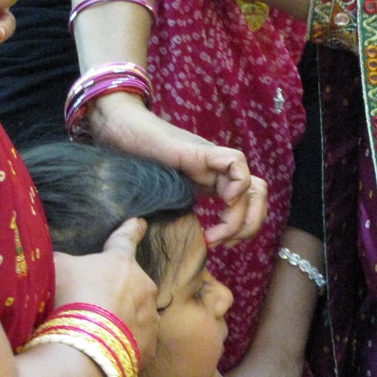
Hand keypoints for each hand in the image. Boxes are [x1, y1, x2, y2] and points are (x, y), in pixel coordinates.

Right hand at [53, 218, 160, 360]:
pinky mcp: (149, 347)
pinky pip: (136, 341)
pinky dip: (123, 343)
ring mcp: (150, 319)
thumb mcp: (58, 268)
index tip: (141, 222)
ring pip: (138, 314)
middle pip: (133, 284)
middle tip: (96, 303)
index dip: (131, 230)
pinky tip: (105, 349)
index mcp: (122, 263)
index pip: (126, 240)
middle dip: (119, 290)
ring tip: (98, 331)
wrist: (86, 345)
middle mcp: (144, 288)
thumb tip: (64, 262)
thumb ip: (65, 261)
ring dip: (122, 319)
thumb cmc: (70, 297)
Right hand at [89, 94, 267, 243]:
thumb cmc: (132, 164)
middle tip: (223, 243)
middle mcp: (217, 172)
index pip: (247, 205)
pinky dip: (239, 185)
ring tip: (217, 231)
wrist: (119, 130)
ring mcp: (212, 161)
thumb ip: (175, 215)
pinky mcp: (201, 151)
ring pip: (254, 186)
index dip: (241, 229)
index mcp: (210, 183)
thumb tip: (179, 246)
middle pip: (258, 197)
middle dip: (249, 226)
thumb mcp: (160, 199)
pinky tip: (222, 201)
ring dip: (242, 216)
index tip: (217, 244)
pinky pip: (237, 162)